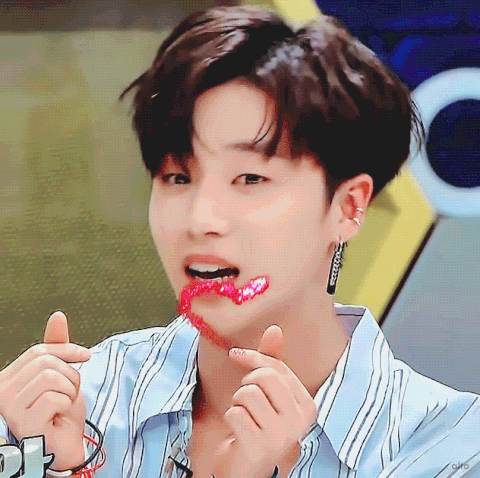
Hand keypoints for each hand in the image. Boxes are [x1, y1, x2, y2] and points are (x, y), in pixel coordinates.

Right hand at [0, 311, 90, 469]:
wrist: (66, 443)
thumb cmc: (61, 409)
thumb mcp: (62, 372)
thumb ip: (58, 346)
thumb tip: (58, 315)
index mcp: (9, 376)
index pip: (40, 350)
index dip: (68, 350)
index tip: (86, 356)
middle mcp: (2, 390)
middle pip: (47, 362)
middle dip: (70, 375)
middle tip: (68, 392)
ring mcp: (9, 407)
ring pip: (52, 377)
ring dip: (70, 390)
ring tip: (63, 404)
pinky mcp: (22, 421)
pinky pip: (56, 397)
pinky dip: (67, 404)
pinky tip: (59, 415)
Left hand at [211, 325, 317, 477]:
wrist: (248, 467)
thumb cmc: (258, 424)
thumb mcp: (267, 391)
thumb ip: (271, 361)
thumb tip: (274, 328)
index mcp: (307, 405)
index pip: (277, 368)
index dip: (253, 358)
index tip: (237, 355)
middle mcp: (299, 421)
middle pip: (264, 377)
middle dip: (246, 383)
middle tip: (246, 399)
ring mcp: (280, 436)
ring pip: (247, 393)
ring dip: (237, 403)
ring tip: (244, 417)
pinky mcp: (259, 446)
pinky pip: (235, 413)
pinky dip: (230, 418)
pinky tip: (238, 431)